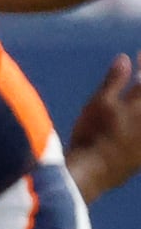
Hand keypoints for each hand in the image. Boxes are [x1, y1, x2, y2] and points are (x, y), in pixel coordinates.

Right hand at [67, 51, 140, 203]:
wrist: (94, 172)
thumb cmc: (92, 135)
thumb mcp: (99, 104)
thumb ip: (114, 81)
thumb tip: (125, 58)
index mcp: (140, 103)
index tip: (139, 56)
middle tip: (136, 81)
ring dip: (138, 99)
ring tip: (131, 99)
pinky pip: (139, 134)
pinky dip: (136, 124)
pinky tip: (130, 122)